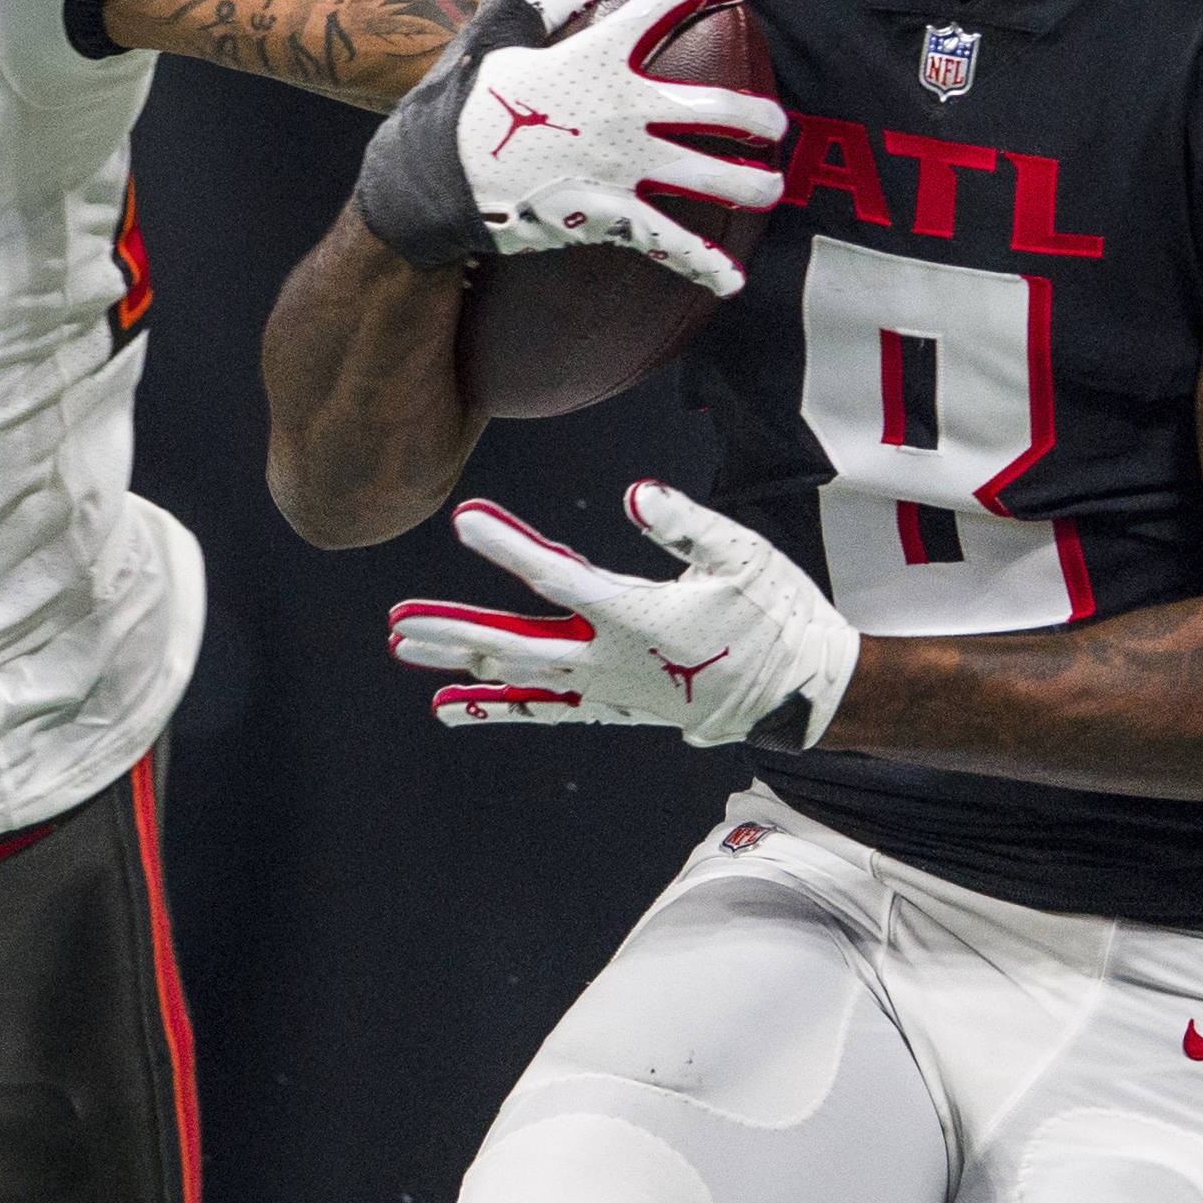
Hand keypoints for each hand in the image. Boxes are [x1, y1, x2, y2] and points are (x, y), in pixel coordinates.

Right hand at [354, 0, 785, 293]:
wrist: (432, 179)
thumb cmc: (460, 107)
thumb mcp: (491, 39)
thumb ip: (537, 5)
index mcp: (594, 58)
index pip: (660, 8)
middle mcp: (620, 110)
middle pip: (712, 108)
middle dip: (755, 116)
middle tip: (775, 123)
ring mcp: (620, 166)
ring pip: (707, 176)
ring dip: (750, 185)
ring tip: (772, 188)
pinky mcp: (607, 215)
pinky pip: (667, 243)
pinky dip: (703, 264)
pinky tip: (733, 281)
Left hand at [389, 484, 859, 750]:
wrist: (804, 690)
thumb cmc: (777, 613)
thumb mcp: (741, 554)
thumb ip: (685, 523)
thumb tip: (635, 494)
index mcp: (637, 617)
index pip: (557, 578)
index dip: (508, 547)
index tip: (464, 521)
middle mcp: (613, 661)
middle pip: (515, 646)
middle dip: (454, 632)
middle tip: (398, 623)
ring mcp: (613, 689)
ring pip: (521, 679)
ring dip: (461, 664)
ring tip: (405, 653)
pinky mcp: (620, 706)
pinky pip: (547, 708)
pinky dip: (500, 704)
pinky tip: (455, 706)